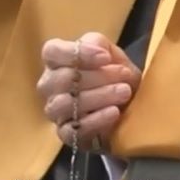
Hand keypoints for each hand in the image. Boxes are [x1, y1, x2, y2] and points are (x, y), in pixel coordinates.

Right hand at [36, 32, 140, 148]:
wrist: (130, 109)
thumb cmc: (116, 77)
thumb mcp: (113, 55)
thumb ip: (99, 44)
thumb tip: (96, 50)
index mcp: (56, 62)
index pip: (52, 52)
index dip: (77, 53)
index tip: (105, 57)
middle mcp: (49, 86)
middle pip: (62, 79)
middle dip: (97, 76)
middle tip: (124, 76)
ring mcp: (55, 111)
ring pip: (65, 104)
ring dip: (98, 97)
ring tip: (124, 93)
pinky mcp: (65, 134)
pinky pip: (73, 130)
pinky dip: (96, 120)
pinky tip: (114, 113)